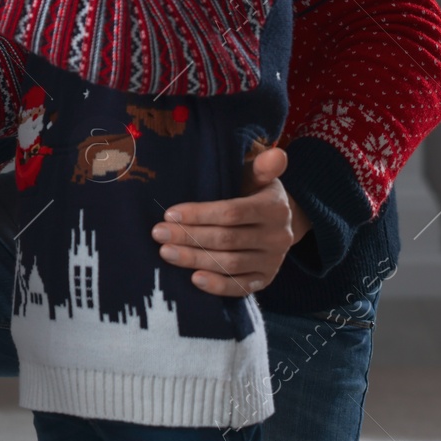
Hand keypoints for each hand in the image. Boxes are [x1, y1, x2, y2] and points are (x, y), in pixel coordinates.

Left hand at [151, 144, 300, 295]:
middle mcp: (277, 237)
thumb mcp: (259, 176)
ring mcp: (272, 261)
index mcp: (274, 208)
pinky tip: (193, 280)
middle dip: (189, 237)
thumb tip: (276, 153)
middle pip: (227, 239)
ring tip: (166, 253)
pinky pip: (240, 287)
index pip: (232, 213)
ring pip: (230, 264)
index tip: (169, 213)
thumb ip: (262, 166)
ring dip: (195, 260)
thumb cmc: (256, 193)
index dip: (200, 214)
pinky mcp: (265, 280)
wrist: (282, 222)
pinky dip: (217, 286)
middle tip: (158, 233)